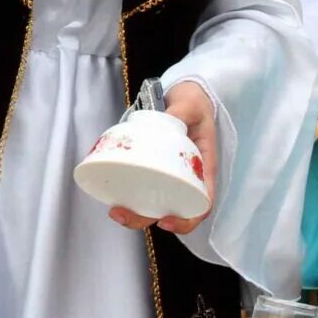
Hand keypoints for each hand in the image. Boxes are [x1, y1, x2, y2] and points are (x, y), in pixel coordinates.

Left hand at [110, 80, 218, 235]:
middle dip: (146, 219)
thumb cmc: (195, 103)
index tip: (165, 221)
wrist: (187, 96)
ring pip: (155, 204)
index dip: (186, 220)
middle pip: (172, 211)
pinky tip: (113, 195)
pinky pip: (144, 188)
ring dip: (135, 214)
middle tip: (122, 214)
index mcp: (203, 168)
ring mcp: (169, 175)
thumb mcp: (192, 105)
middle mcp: (187, 178)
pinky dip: (130, 197)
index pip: (201, 203)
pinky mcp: (154, 168)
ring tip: (114, 211)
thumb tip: (167, 119)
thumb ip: (182, 112)